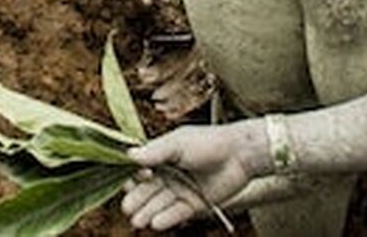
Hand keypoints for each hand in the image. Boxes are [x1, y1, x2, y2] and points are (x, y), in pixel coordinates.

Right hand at [122, 120, 266, 230]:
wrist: (239, 155)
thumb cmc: (207, 142)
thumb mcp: (177, 143)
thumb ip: (155, 151)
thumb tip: (129, 155)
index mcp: (161, 157)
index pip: (140, 170)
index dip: (134, 177)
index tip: (134, 179)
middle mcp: (168, 175)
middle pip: (147, 190)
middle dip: (137, 199)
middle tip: (127, 208)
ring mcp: (180, 191)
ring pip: (159, 204)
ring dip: (147, 212)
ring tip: (138, 220)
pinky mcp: (194, 205)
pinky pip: (177, 214)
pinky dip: (166, 219)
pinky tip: (156, 223)